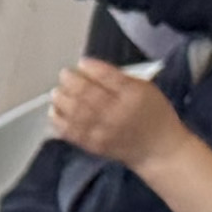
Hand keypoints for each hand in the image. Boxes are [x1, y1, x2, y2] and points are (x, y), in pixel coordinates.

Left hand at [52, 56, 182, 172]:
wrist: (157, 148)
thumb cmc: (153, 115)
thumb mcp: (145, 89)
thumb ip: (121, 79)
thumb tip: (91, 69)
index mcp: (133, 94)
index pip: (107, 77)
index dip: (91, 68)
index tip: (81, 62)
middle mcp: (118, 112)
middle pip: (88, 94)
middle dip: (72, 82)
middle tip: (64, 75)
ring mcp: (104, 131)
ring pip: (76, 113)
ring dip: (62, 100)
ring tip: (56, 92)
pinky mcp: (94, 145)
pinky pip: (72, 132)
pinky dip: (59, 121)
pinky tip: (54, 112)